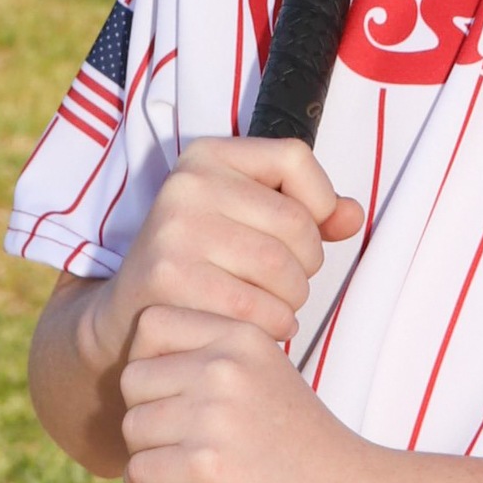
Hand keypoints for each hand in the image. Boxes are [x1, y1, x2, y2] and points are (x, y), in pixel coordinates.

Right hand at [87, 138, 362, 371]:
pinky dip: (274, 325)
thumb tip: (353, 215)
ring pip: (282, 268)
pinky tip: (260, 326)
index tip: (304, 230)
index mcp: (207, 156)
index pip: (294, 158)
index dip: (319, 200)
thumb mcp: (248, 220)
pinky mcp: (170, 279)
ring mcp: (175, 231)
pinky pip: (258, 308)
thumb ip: (310, 214)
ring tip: (274, 305)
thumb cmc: (202, 263)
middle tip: (287, 282)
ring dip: (293, 300)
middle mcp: (187, 185)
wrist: (130, 316)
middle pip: (296, 222)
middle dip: (307, 264)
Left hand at [117, 312, 385, 482]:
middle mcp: (226, 368)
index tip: (173, 394)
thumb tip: (142, 366)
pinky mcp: (206, 468)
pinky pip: (138, 473)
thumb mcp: (269, 377)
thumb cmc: (307, 449)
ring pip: (132, 428)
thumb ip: (216, 360)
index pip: (151, 324)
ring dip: (151, 455)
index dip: (151, 361)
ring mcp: (215, 417)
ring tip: (196, 470)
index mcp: (242, 337)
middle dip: (147, 414)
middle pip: (133, 379)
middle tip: (186, 442)